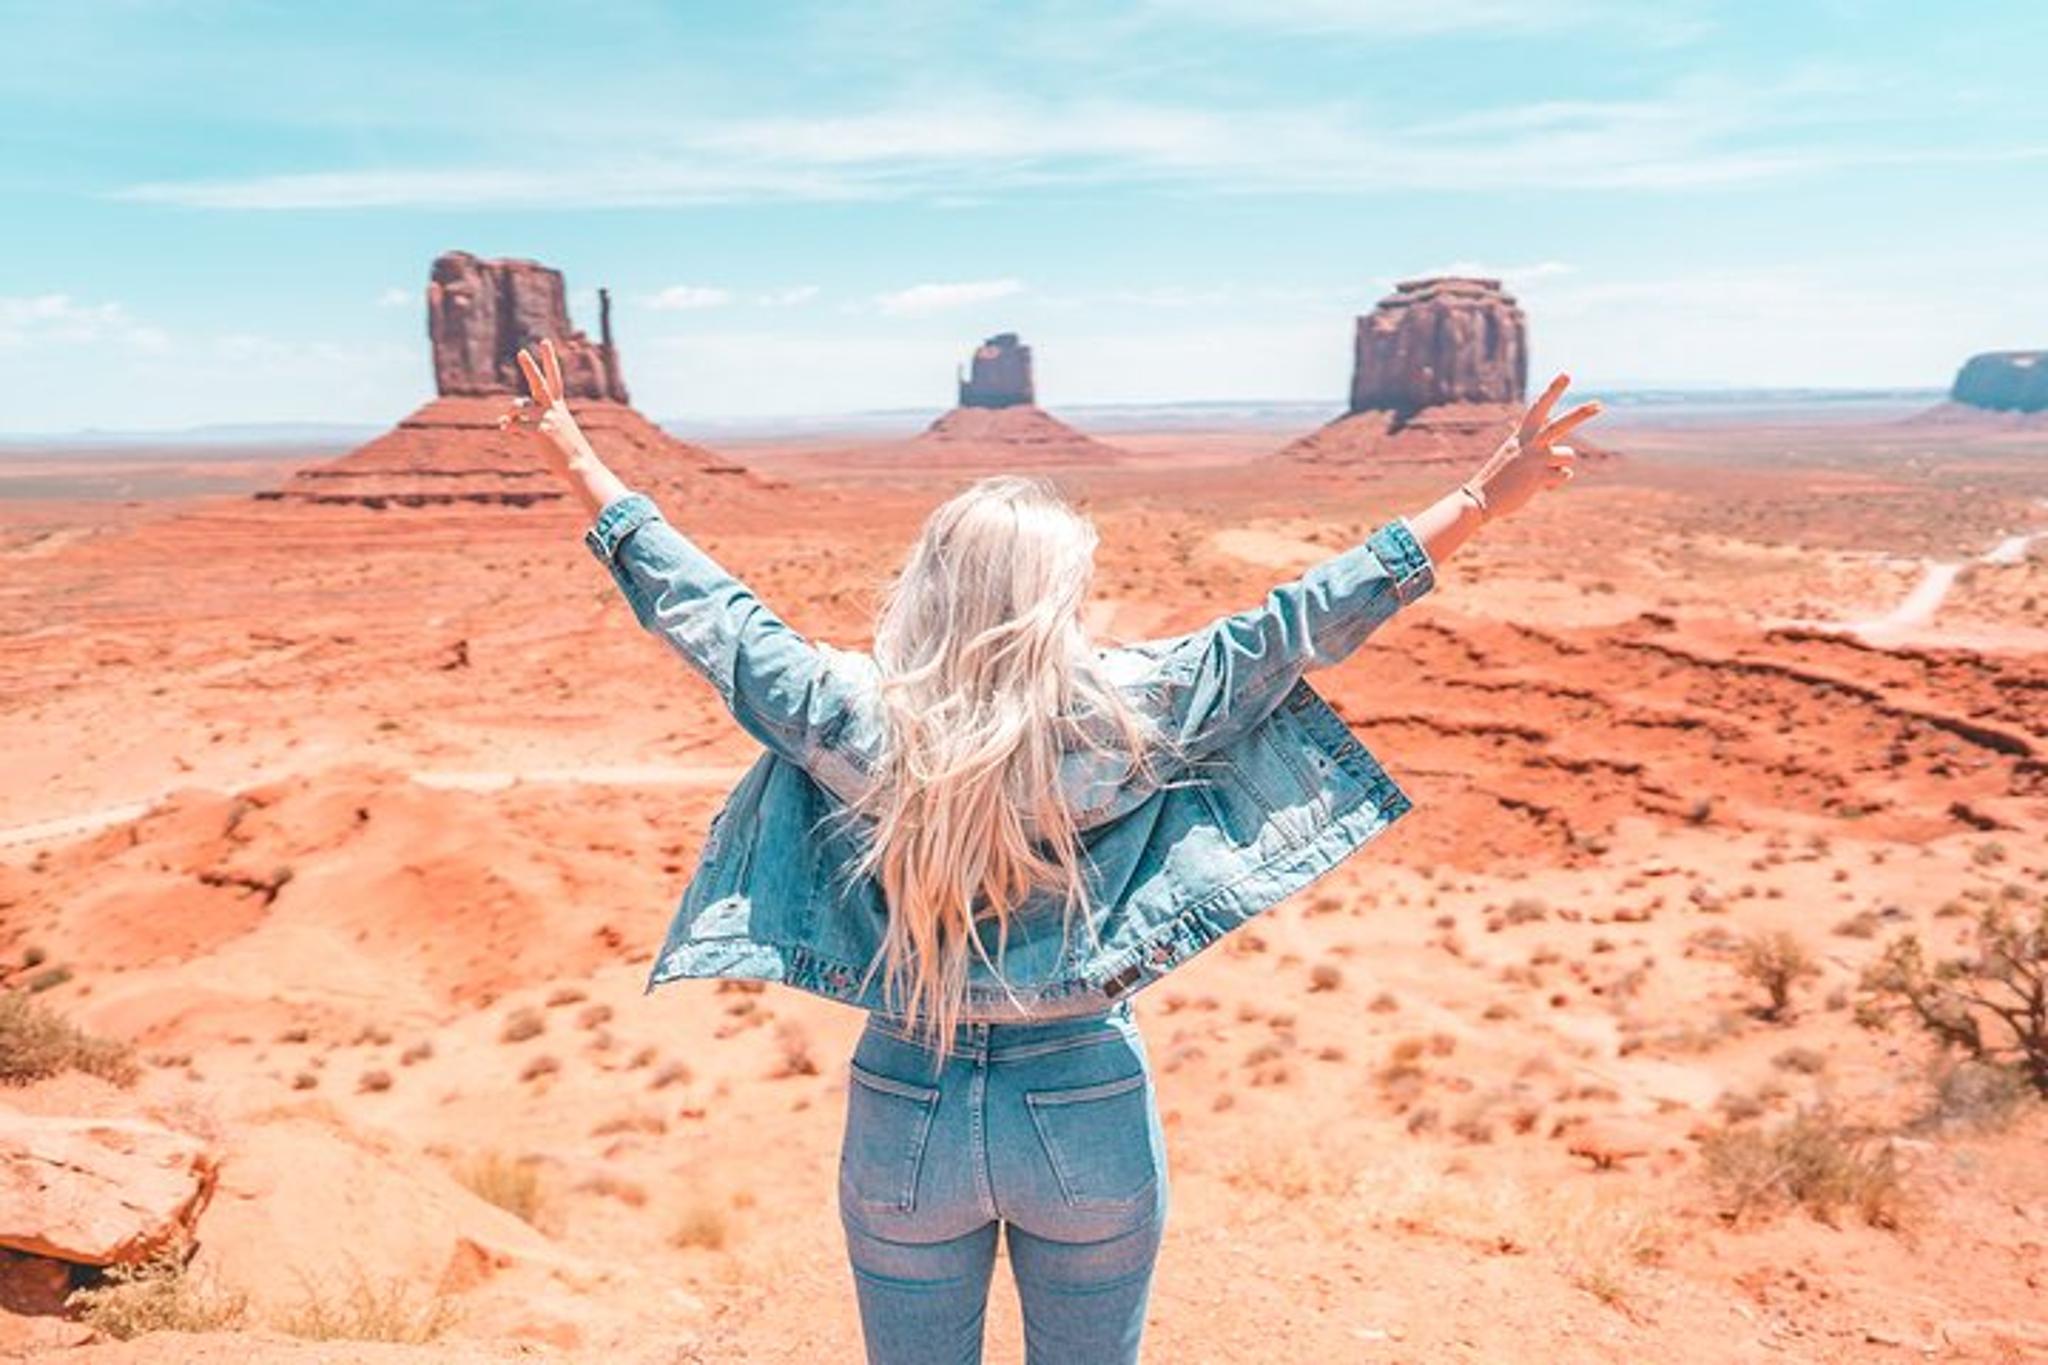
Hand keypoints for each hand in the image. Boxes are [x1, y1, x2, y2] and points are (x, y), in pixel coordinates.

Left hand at [497, 338, 589, 479]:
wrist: (580, 466)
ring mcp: (548, 419)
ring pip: (518, 406)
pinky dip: (509, 428)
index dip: (549, 359)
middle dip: (530, 366)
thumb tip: (503, 422)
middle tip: (521, 352)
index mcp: (560, 406)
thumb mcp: (554, 431)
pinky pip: (515, 425)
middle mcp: (554, 409)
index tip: (544, 342)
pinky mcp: (541, 431)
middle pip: (539, 382)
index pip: (555, 378)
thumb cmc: (567, 451)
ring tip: (507, 422)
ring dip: (510, 414)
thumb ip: (528, 421)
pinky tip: (508, 432)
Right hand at [1460, 373, 1600, 523]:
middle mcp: (1528, 443)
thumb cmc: (1498, 480)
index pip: (1538, 408)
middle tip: (1599, 404)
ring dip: (1560, 466)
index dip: (1553, 390)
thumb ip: (1537, 454)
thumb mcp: (1514, 458)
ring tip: (1540, 474)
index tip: (1566, 375)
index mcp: (1520, 436)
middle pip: (1560, 424)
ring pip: (1568, 455)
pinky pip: (1564, 475)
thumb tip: (1565, 467)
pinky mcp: (1538, 476)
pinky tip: (1538, 486)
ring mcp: (1534, 459)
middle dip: (1581, 414)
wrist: (1480, 499)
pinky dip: (1555, 483)